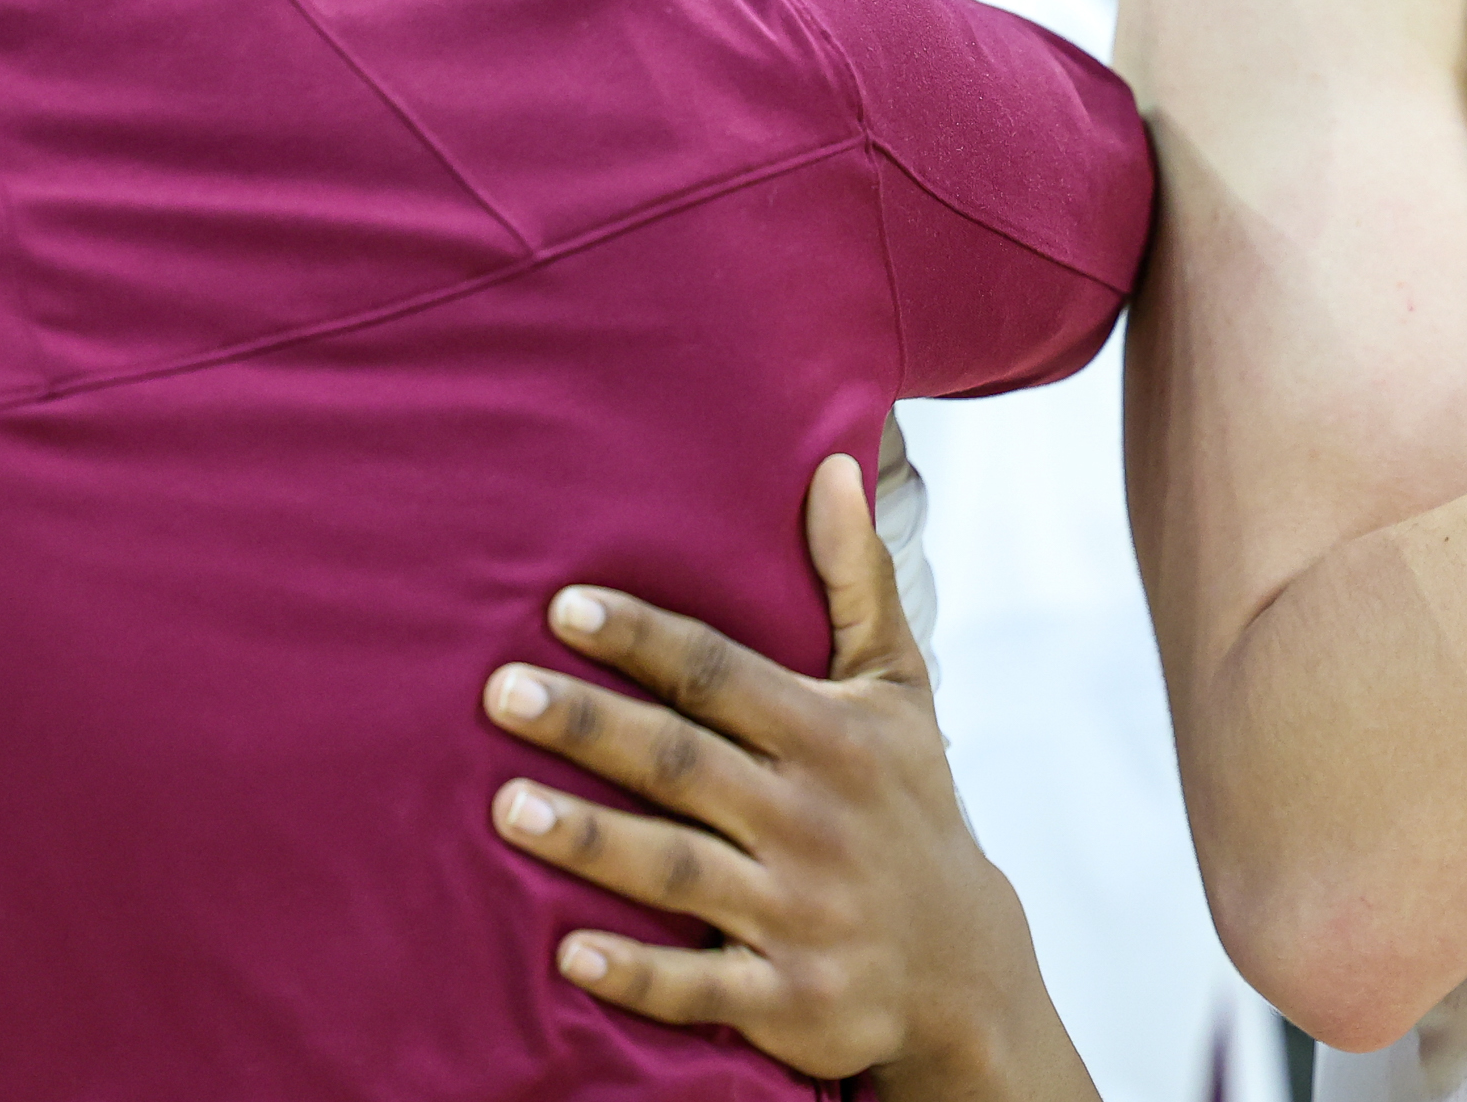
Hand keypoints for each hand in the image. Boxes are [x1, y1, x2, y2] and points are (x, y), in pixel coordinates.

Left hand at [483, 453, 1092, 1100]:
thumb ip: (856, 580)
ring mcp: (799, 914)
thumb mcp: (897, 691)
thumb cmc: (906, 806)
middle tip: (500, 690)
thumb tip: (837, 465)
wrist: (966, 971)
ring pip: (677, 870)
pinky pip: (702, 989)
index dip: (642, 639)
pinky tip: (569, 955)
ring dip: (590, 841)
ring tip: (506, 805)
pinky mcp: (791, 1002)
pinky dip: (638, 976)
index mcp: (829, 738)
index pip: (718, 675)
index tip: (564, 605)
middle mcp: (812, 821)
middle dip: (590, 725)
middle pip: (682, 762)